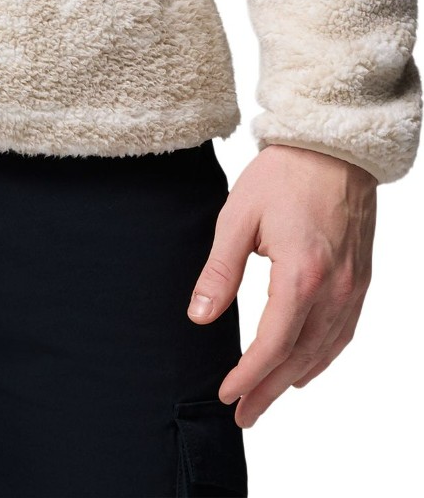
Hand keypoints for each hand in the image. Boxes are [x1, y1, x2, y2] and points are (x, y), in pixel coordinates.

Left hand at [187, 143, 375, 426]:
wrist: (333, 145)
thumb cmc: (284, 174)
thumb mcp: (238, 215)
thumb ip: (220, 270)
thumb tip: (199, 315)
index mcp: (301, 275)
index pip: (273, 345)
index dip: (248, 375)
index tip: (226, 394)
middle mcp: (333, 290)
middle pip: (299, 358)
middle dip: (268, 390)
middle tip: (242, 415)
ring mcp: (352, 288)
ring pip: (323, 351)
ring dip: (293, 380)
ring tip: (265, 400)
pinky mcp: (360, 280)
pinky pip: (342, 334)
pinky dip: (322, 358)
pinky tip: (304, 369)